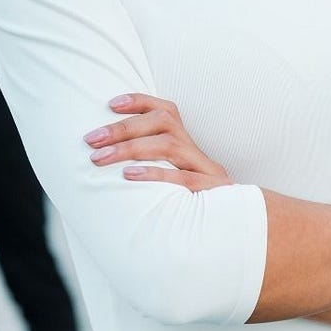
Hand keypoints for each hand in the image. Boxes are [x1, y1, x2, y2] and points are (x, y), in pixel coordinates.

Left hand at [82, 93, 233, 191]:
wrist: (238, 228)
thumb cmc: (194, 205)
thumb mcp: (174, 182)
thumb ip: (150, 167)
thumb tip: (105, 156)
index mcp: (188, 145)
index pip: (167, 110)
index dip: (140, 102)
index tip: (111, 104)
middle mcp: (198, 153)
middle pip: (163, 123)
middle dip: (123, 128)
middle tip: (91, 139)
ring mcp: (208, 171)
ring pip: (169, 145)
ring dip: (130, 148)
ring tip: (99, 158)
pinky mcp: (212, 193)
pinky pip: (183, 179)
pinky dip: (154, 174)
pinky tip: (128, 175)